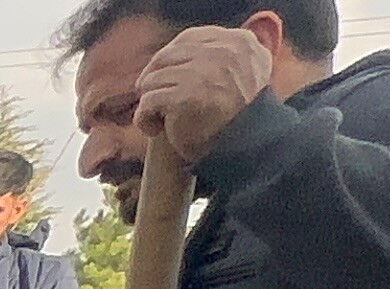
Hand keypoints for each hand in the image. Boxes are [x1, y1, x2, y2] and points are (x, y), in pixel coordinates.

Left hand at [134, 23, 273, 164]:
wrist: (245, 149)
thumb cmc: (237, 117)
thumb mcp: (242, 74)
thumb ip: (219, 56)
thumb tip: (174, 53)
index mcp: (240, 43)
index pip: (189, 38)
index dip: (169, 58)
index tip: (164, 79)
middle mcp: (224, 52)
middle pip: (164, 57)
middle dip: (153, 80)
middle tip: (155, 103)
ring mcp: (204, 73)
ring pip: (152, 80)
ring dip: (151, 104)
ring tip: (163, 120)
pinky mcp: (186, 96)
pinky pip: (147, 102)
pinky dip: (145, 120)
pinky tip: (156, 130)